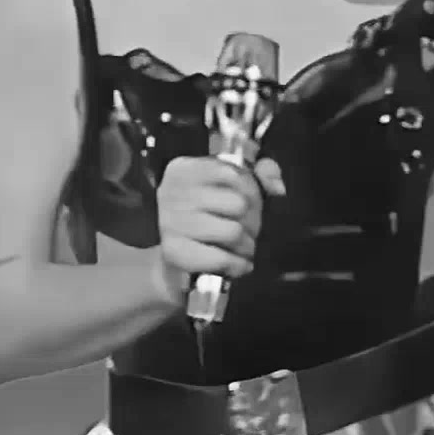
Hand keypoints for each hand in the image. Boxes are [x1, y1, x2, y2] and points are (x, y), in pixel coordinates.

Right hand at [153, 155, 284, 294]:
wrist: (155, 243)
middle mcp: (176, 192)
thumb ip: (258, 173)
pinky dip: (237, 265)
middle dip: (253, 221)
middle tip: (249, 230)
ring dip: (247, 245)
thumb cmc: (198, 211)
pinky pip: (222, 259)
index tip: (250, 205)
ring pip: (234, 233)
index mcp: (187, 169)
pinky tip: (239, 264)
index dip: (252, 192)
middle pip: (239, 205)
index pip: (234, 175)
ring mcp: (174, 222)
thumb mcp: (221, 184)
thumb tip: (278, 187)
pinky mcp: (175, 251)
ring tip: (244, 248)